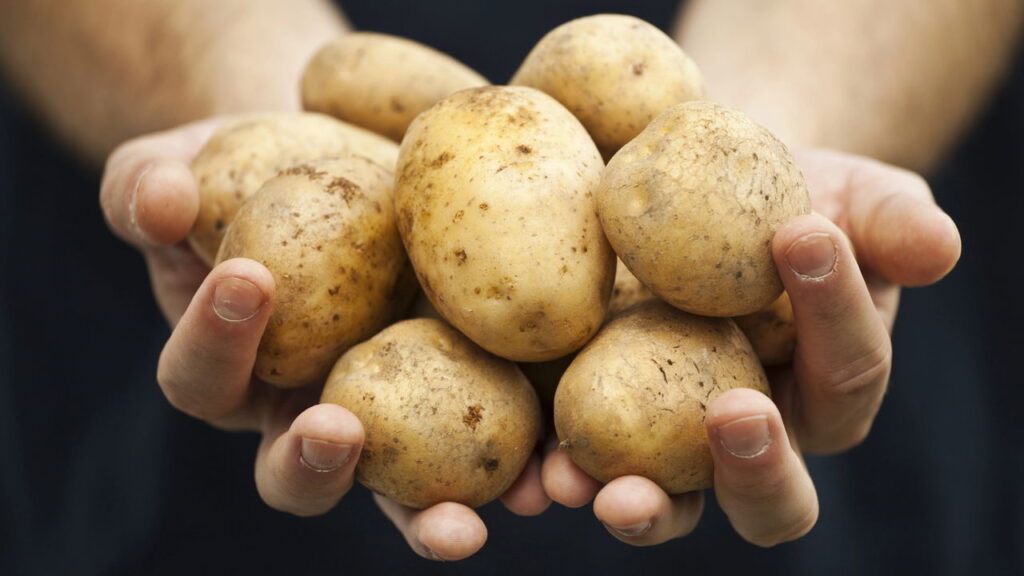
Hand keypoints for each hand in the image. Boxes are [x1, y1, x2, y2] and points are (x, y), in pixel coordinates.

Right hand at [100, 119, 550, 560]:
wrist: (340, 149)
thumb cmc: (248, 164)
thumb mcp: (184, 166)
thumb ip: (148, 190)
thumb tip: (158, 195)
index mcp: (232, 368)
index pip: (204, 376)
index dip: (215, 340)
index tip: (247, 277)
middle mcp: (306, 407)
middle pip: (297, 471)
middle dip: (313, 463)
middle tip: (336, 431)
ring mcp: (391, 412)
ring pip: (398, 489)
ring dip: (428, 516)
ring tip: (466, 523)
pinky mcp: (467, 393)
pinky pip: (488, 445)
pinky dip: (517, 464)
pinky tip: (553, 472)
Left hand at [541, 147, 961, 546]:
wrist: (700, 202)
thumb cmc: (789, 202)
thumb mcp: (853, 199)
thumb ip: (896, 225)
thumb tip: (941, 248)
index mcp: (826, 391)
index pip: (846, 370)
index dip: (836, 312)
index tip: (800, 233)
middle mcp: (751, 438)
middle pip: (769, 491)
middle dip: (756, 467)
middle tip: (735, 414)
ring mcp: (672, 444)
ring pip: (672, 503)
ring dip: (641, 507)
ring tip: (598, 489)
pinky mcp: (599, 424)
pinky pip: (582, 467)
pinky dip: (556, 476)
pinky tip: (530, 470)